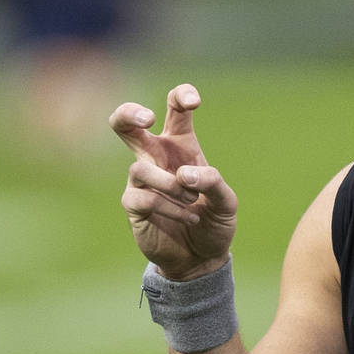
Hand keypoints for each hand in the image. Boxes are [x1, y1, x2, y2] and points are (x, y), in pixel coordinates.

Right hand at [109, 83, 236, 279]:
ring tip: (192, 201)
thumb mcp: (226, 202)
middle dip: (128, 113)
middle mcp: (156, 157)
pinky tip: (187, 218)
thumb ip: (212, 182)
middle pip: (126, 123)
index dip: (181, 95)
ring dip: (169, 184)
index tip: (193, 102)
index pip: (176, 110)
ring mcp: (141, 181)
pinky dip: (168, 206)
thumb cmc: (214, 222)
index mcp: (182, 146)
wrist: (201, 258)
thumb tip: (183, 175)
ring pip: (140, 167)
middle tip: (148, 118)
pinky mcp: (133, 204)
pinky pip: (143, 197)